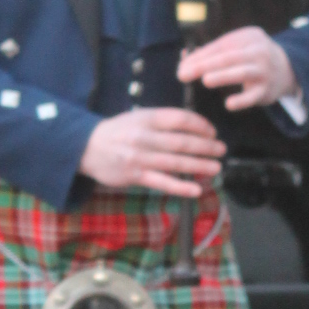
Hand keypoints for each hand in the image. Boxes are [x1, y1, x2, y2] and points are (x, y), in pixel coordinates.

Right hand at [80, 106, 224, 196]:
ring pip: (176, 163)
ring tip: (216, 167)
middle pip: (182, 142)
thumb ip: (163, 122)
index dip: (200, 125)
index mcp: (147, 118)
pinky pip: (163, 182)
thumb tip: (195, 129)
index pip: (180, 119)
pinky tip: (196, 190)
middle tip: (221, 150)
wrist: (87, 147)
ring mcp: (140, 157)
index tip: (212, 132)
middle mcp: (144, 137)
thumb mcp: (139, 118)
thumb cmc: (119, 132)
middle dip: (206, 147)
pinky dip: (181, 187)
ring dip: (199, 166)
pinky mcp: (135, 175)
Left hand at [178, 26, 296, 110]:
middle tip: (183, 74)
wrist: (286, 69)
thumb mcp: (237, 47)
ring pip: (242, 72)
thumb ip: (212, 52)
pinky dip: (242, 100)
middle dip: (204, 65)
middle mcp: (258, 51)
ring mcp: (264, 70)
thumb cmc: (250, 57)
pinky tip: (228, 104)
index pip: (220, 46)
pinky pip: (253, 96)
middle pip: (229, 57)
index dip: (199, 56)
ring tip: (205, 80)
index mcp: (248, 36)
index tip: (182, 66)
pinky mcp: (267, 90)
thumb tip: (184, 59)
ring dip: (223, 76)